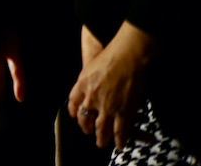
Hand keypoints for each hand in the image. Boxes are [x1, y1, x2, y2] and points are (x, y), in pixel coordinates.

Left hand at [68, 20, 154, 149]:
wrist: (128, 56)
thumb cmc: (111, 56)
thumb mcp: (91, 67)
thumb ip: (87, 81)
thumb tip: (88, 87)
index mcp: (82, 85)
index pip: (73, 104)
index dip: (75, 113)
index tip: (76, 117)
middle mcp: (91, 98)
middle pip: (85, 119)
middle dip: (87, 129)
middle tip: (89, 133)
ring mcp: (107, 107)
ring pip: (101, 129)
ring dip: (102, 138)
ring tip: (102, 143)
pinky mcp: (123, 112)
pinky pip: (120, 130)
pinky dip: (120, 139)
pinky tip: (120, 144)